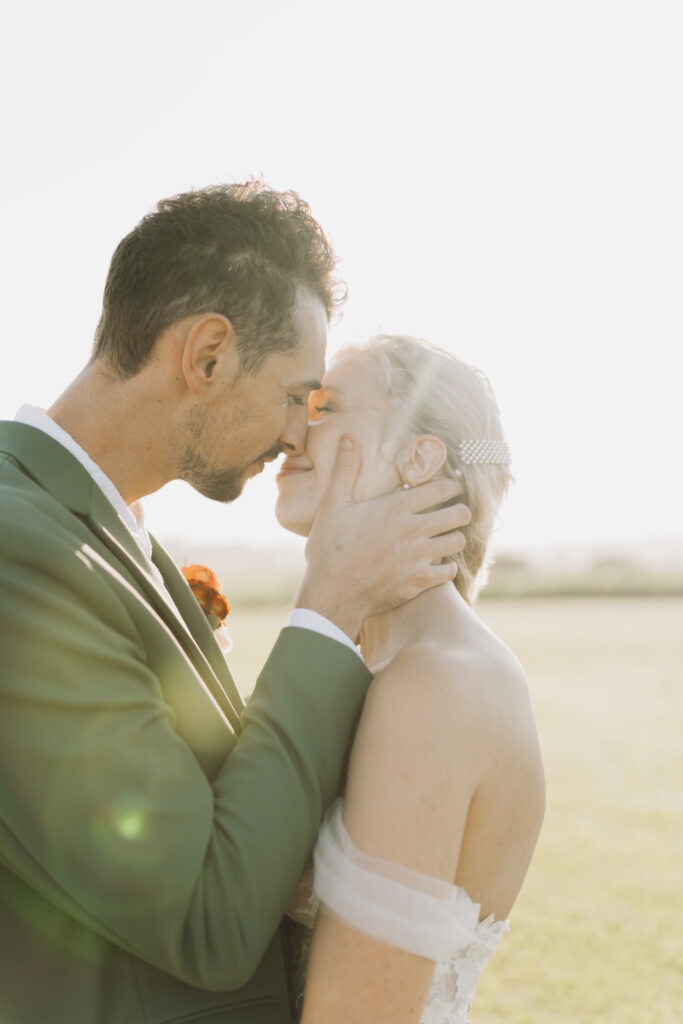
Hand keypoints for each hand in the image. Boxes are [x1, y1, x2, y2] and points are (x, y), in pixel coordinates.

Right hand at [295, 435, 469, 640]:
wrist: (331, 592)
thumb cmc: (330, 547)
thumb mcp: (333, 504)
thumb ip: (345, 469)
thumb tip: (349, 437)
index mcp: (396, 508)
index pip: (441, 489)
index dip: (453, 485)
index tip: (456, 485)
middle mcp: (413, 530)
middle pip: (458, 514)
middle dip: (460, 511)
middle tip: (456, 512)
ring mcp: (419, 558)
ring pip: (456, 542)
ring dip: (454, 538)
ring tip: (447, 537)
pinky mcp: (419, 582)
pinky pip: (449, 572)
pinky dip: (446, 567)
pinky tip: (437, 565)